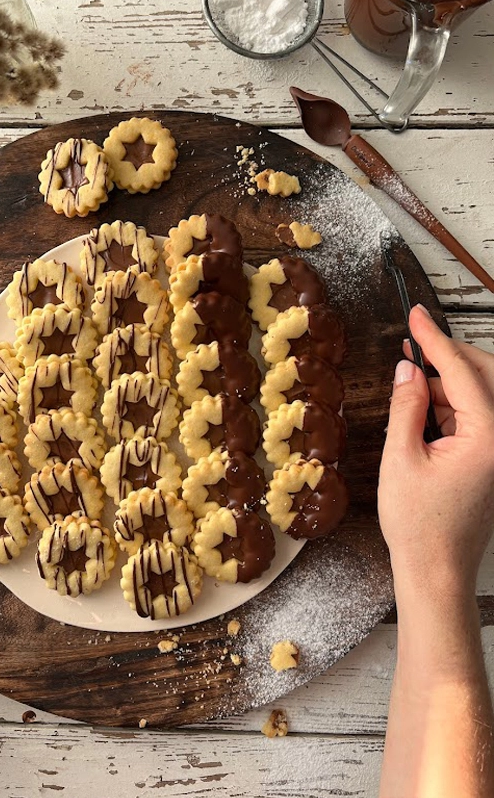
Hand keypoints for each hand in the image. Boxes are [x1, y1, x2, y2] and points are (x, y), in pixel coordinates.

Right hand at [378, 304, 493, 599]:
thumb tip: (407, 370)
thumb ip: (407, 406)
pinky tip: (425, 405)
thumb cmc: (420, 526)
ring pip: (481, 394)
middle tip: (414, 344)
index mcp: (488, 437)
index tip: (416, 316)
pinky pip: (478, 416)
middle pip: (484, 375)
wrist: (437, 571)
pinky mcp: (492, 459)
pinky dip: (453, 404)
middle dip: (448, 356)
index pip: (462, 371)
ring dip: (449, 382)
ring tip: (411, 382)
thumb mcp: (401, 458)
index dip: (434, 339)